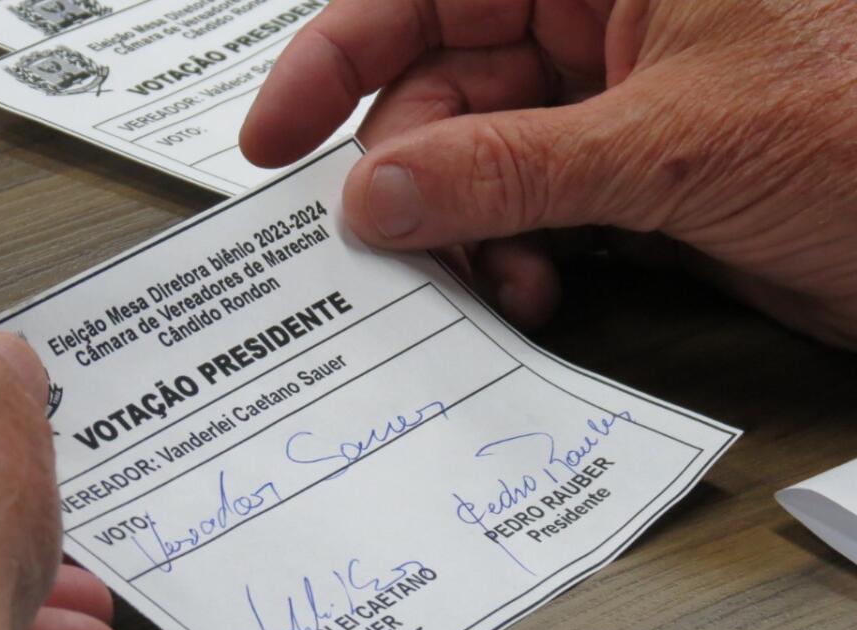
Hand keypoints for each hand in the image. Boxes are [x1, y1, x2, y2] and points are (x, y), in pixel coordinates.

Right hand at [241, 0, 856, 348]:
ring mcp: (610, 96)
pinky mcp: (627, 169)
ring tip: (491, 283)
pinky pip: (523, 205)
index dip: (335, 55)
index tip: (274, 134)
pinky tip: (527, 287)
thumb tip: (376, 193)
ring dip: (461, 230)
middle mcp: (601, 14)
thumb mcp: (671, 147)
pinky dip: (508, 252)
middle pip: (440, 85)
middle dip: (409, 171)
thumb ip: (506, 168)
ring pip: (475, 156)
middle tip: (396, 246)